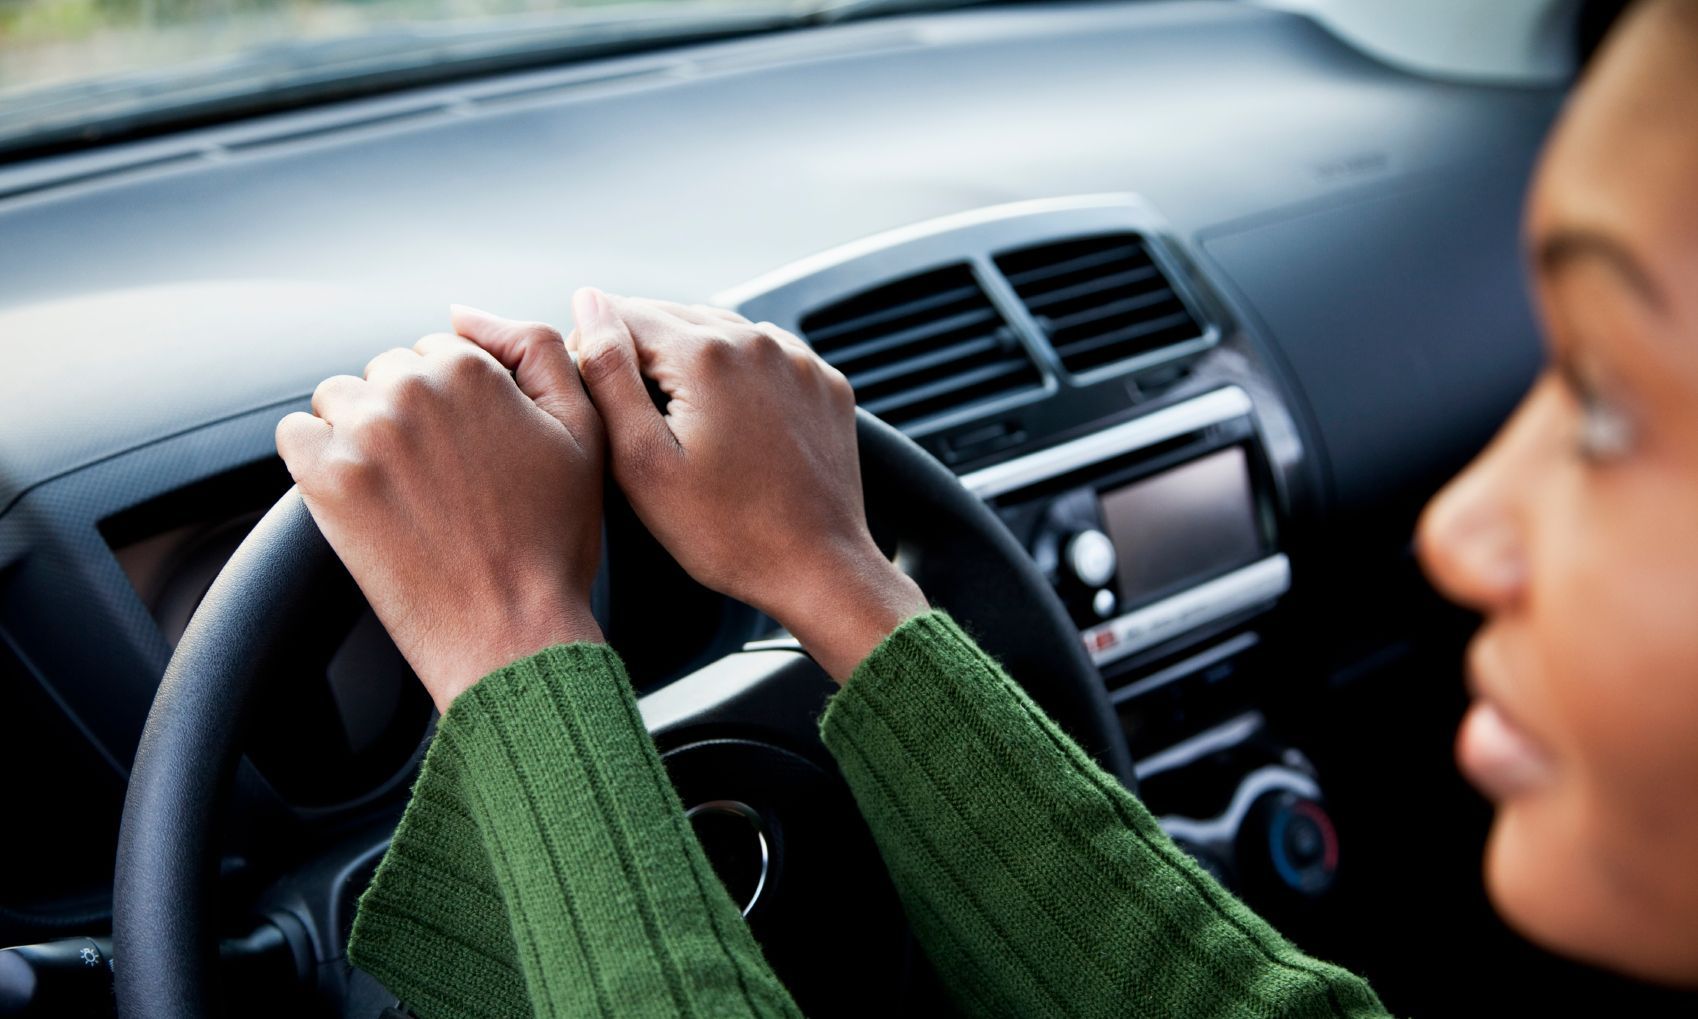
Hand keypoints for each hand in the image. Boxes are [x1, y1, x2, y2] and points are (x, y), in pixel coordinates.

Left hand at [277, 306, 604, 712]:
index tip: (471, 451)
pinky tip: (360, 495)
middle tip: (442, 479)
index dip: (458, 402)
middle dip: (408, 413)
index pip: (438, 351)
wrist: (513, 630)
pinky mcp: (323, 481)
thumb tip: (463, 312)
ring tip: (402, 490)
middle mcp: (410, 389)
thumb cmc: (553, 538)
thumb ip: (538, 349)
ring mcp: (362, 433)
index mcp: (470, 368)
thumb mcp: (584, 430)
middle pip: (386, 373)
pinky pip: (294, 436)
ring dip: (360, 431)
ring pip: (339, 399)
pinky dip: (316, 458)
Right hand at [566, 288, 925, 680]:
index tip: (592, 394)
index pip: (625, 315)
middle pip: (674, 317)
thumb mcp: (642, 460)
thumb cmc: (725, 531)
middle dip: (642, 351)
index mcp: (706, 353)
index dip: (594, 347)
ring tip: (675, 416)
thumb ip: (608, 373)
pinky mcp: (825, 383)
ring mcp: (798, 360)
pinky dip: (738, 373)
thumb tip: (588, 303)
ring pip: (721, 332)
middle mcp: (757, 341)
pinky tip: (726, 417)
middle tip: (630, 411)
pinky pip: (767, 356)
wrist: (818, 569)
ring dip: (689, 359)